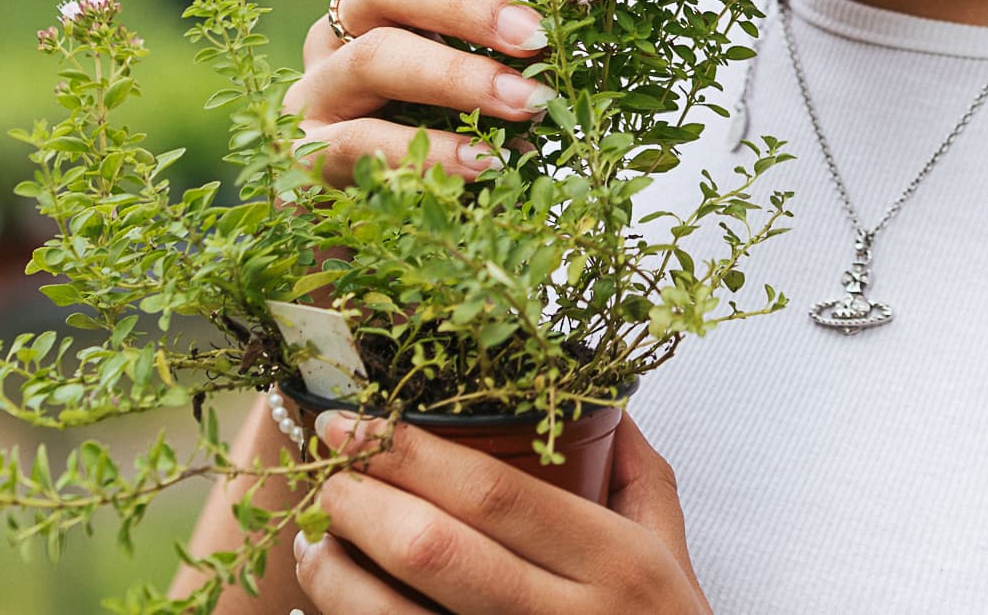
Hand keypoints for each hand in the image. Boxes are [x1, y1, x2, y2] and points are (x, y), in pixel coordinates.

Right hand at [284, 0, 552, 189]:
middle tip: (534, 36)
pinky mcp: (303, 157)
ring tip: (527, 103)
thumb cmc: (433, 147)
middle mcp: (339, 33)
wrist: (367, 238)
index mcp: (383, 3)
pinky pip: (361, 142)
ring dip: (458, 76)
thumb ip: (500, 58)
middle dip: (467, 4)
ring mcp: (315, 91)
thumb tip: (566, 40)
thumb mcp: (468, 91)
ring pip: (373, 56)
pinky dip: (426, 151)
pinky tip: (481, 163)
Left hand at [293, 407, 711, 614]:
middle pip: (436, 551)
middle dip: (363, 502)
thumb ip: (637, 469)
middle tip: (328, 472)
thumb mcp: (671, 550)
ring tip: (315, 541)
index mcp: (613, 564)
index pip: (495, 494)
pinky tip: (333, 601)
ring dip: (336, 576)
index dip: (413, 453)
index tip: (356, 422)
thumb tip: (594, 393)